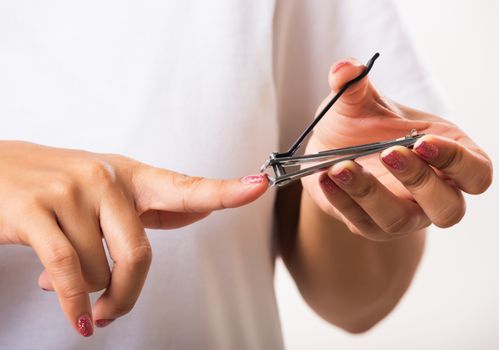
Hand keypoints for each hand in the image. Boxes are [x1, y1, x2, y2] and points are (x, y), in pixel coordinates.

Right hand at [0, 141, 267, 335]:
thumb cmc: (55, 186)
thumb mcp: (104, 190)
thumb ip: (144, 210)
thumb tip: (184, 227)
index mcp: (129, 175)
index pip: (184, 187)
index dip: (224, 190)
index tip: (259, 186)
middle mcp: (105, 179)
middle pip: (139, 254)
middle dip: (127, 293)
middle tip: (113, 310)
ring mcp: (71, 192)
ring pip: (99, 269)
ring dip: (86, 291)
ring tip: (67, 284)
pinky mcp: (36, 210)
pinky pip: (69, 272)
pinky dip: (74, 303)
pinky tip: (77, 315)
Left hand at [302, 58, 491, 240]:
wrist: (327, 149)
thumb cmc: (358, 124)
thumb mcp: (357, 100)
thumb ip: (354, 84)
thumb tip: (345, 67)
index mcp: (447, 157)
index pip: (476, 172)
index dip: (457, 162)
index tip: (423, 141)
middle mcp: (430, 192)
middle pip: (448, 208)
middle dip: (420, 182)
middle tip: (390, 153)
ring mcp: (401, 214)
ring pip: (400, 221)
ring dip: (372, 195)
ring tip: (342, 167)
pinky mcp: (369, 225)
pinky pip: (360, 222)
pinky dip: (341, 200)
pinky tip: (326, 177)